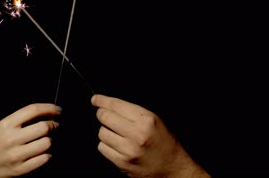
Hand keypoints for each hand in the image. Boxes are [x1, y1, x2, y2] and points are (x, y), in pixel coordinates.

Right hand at [0, 103, 60, 177]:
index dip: (48, 108)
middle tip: (53, 125)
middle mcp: (10, 139)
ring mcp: (15, 155)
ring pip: (46, 143)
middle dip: (52, 125)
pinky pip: (43, 159)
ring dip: (49, 140)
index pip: (32, 110)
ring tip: (45, 140)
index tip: (57, 109)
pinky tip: (42, 153)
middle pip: (43, 127)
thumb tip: (45, 114)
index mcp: (5, 125)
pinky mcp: (19, 169)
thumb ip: (19, 120)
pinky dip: (47, 155)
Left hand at [91, 94, 209, 177]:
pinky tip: (116, 145)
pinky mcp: (122, 163)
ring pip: (102, 133)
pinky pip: (103, 148)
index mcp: (146, 120)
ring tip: (116, 134)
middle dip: (102, 114)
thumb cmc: (165, 143)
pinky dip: (106, 145)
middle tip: (104, 115)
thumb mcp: (155, 121)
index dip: (102, 100)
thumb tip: (110, 105)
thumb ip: (133, 113)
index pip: (116, 105)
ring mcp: (128, 150)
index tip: (95, 99)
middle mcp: (137, 134)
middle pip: (105, 117)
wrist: (172, 169)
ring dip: (106, 131)